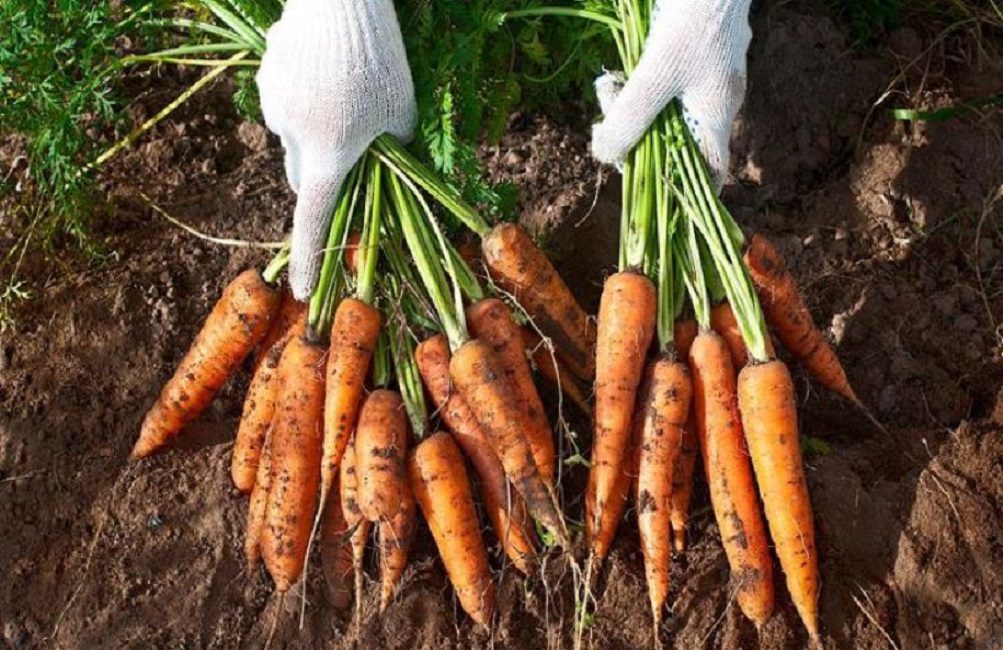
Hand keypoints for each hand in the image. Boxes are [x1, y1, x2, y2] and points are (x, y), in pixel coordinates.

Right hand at [256, 0, 415, 298]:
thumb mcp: (402, 114)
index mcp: (328, 156)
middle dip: (325, 174)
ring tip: (348, 88)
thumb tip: (382, 163)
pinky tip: (328, 65)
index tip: (301, 293)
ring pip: (295, 132)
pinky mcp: (266, 74)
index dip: (310, 259)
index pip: (314, 221)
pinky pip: (287, 96)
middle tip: (355, 151)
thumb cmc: (382, 62)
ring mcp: (274, 104)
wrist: (341, 2)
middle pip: (304, 175)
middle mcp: (292, 137)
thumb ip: (391, 149)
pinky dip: (306, 93)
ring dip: (318, 126)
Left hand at [591, 0, 751, 186]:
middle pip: (676, 140)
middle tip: (609, 126)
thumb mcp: (654, 76)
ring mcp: (706, 73)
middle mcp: (715, 98)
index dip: (687, 195)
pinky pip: (661, 80)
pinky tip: (617, 73)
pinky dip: (637, 81)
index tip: (657, 205)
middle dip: (639, 139)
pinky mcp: (691, 49)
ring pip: (663, 108)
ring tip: (608, 89)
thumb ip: (629, 119)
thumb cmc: (693, 22)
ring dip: (632, 106)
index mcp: (716, 114)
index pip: (711, 172)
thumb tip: (604, 157)